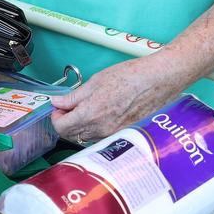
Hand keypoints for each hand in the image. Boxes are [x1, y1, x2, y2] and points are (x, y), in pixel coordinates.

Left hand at [49, 57, 176, 143]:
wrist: (157, 81)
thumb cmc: (129, 77)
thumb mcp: (96, 81)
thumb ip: (73, 96)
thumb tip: (57, 102)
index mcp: (90, 114)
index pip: (61, 128)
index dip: (56, 117)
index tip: (59, 107)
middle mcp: (100, 130)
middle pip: (71, 135)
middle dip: (66, 121)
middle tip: (70, 106)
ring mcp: (112, 135)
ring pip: (86, 136)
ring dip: (80, 124)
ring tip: (88, 106)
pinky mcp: (122, 135)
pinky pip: (100, 136)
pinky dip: (95, 127)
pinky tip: (102, 112)